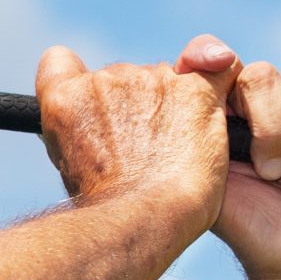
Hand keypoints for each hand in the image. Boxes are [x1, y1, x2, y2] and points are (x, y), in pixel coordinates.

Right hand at [35, 37, 236, 224]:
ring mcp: (151, 79)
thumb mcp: (68, 164)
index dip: (76, 78)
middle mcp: (105, 79)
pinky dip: (220, 79)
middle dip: (133, 103)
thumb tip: (89, 126)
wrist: (142, 218)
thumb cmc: (106, 205)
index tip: (91, 103)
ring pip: (165, 78)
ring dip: (172, 104)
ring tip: (175, 152)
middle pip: (122, 75)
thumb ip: (76, 129)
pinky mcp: (195, 89)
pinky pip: (219, 67)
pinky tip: (219, 106)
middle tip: (142, 148)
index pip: (60, 61)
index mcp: (65, 98)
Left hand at [194, 42, 280, 279]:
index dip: (209, 58)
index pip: (213, 68)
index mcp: (220, 123)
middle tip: (269, 174)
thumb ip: (193, 145)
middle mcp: (261, 114)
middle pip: (262, 75)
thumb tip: (170, 98)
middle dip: (270, 125)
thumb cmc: (252, 234)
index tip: (216, 66)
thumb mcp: (209, 189)